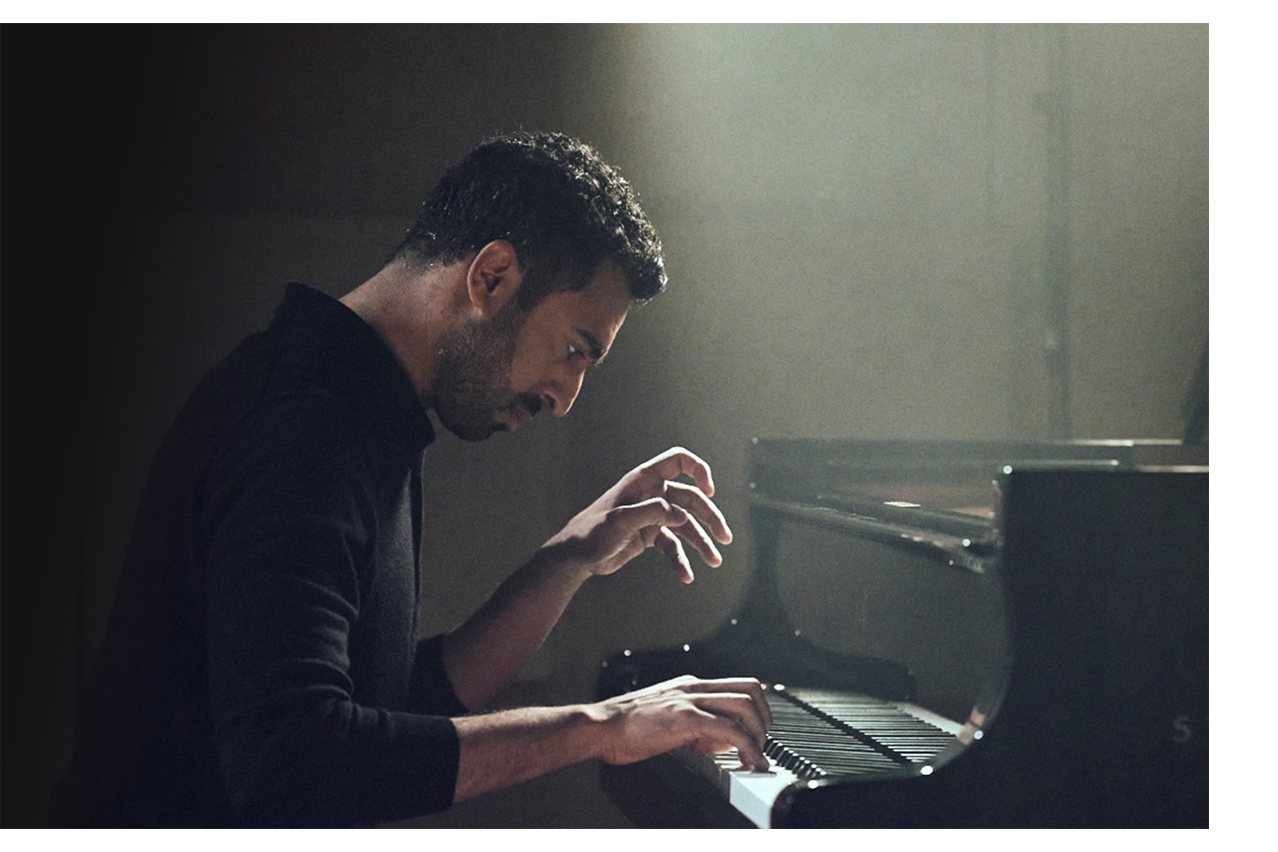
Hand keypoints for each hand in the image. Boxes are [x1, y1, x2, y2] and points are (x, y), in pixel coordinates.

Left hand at [542, 446, 732, 583]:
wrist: (575, 556)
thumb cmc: (592, 532)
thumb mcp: (620, 521)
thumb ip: (651, 512)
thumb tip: (680, 515)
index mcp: (643, 481)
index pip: (678, 461)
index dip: (698, 470)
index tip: (710, 491)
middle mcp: (651, 494)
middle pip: (691, 500)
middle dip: (709, 518)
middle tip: (725, 539)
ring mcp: (652, 515)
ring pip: (686, 525)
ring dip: (701, 542)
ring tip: (714, 562)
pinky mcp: (649, 536)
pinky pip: (673, 546)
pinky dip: (681, 560)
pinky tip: (686, 576)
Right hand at [592, 675, 771, 770]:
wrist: (601, 726)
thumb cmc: (627, 727)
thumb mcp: (668, 719)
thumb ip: (696, 725)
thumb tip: (721, 740)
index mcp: (690, 685)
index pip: (738, 684)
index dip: (759, 705)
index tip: (764, 726)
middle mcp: (694, 687)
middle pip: (749, 690)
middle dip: (765, 720)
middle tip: (763, 744)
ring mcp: (690, 699)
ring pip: (745, 706)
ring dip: (759, 734)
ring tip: (757, 756)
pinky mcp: (686, 718)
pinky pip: (729, 730)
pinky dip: (747, 747)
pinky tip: (748, 761)